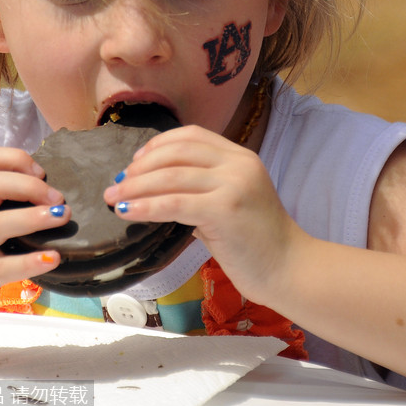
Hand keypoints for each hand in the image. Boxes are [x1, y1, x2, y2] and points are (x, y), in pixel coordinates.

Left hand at [104, 125, 300, 303]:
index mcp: (239, 156)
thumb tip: (154, 191)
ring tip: (114, 199)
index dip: (157, 145)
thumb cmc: (258, 243)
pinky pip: (175, 203)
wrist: (291, 270)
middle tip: (117, 184)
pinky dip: (146, 206)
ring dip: (136, 187)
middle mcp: (237, 163)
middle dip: (140, 167)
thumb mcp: (229, 203)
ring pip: (171, 176)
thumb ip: (199, 191)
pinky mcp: (225, 209)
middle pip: (176, 152)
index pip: (191, 135)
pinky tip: (128, 212)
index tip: (135, 162)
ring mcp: (233, 184)